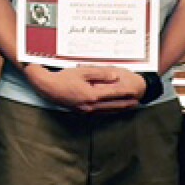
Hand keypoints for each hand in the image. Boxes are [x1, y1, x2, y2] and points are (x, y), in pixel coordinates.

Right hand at [26, 65, 145, 112]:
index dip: (125, 94)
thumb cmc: (64, 78)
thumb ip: (100, 75)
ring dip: (117, 109)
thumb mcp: (83, 72)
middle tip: (136, 103)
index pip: (113, 95)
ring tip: (127, 108)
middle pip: (112, 106)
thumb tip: (115, 77)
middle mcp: (89, 106)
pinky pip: (98, 112)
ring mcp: (85, 110)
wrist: (47, 88)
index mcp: (92, 95)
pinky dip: (107, 111)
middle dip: (125, 104)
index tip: (135, 93)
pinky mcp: (80, 111)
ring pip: (106, 111)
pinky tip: (110, 110)